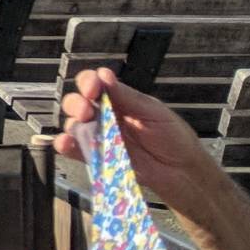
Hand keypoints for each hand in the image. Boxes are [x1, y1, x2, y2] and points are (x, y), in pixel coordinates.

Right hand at [53, 68, 221, 223]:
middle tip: (86, 109)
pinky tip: (66, 142)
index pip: (95, 84)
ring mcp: (100, 138)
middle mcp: (105, 116)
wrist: (184, 174)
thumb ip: (128, 97)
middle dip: (77, 102)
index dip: (89, 82)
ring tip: (82, 124)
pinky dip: (66, 145)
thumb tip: (104, 75)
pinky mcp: (97, 158)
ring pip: (74, 124)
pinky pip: (75, 150)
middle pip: (78, 102)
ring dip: (73, 121)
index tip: (93, 87)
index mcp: (119, 100)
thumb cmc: (174, 138)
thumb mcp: (155, 112)